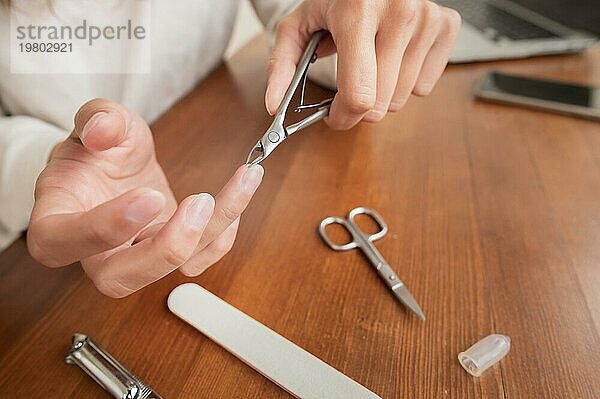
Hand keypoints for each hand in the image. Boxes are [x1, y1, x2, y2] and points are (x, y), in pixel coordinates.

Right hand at [27, 99, 263, 296]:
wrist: (113, 165)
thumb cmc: (96, 151)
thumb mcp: (95, 122)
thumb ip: (98, 119)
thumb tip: (103, 130)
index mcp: (55, 219)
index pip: (63, 240)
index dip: (106, 227)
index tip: (150, 196)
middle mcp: (93, 252)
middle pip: (118, 279)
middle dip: (166, 248)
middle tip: (201, 203)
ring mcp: (133, 258)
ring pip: (171, 268)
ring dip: (213, 230)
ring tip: (242, 181)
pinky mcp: (165, 254)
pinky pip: (197, 262)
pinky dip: (223, 238)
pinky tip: (236, 199)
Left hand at [266, 0, 460, 129]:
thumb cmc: (335, 0)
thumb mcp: (300, 24)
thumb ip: (282, 65)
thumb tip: (274, 105)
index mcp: (357, 12)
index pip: (359, 94)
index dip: (342, 117)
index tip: (333, 116)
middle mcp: (399, 12)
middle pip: (381, 105)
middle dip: (359, 105)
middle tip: (350, 83)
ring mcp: (426, 19)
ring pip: (402, 100)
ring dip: (382, 93)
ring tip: (371, 62)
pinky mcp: (446, 26)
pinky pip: (425, 86)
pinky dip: (407, 81)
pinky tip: (394, 56)